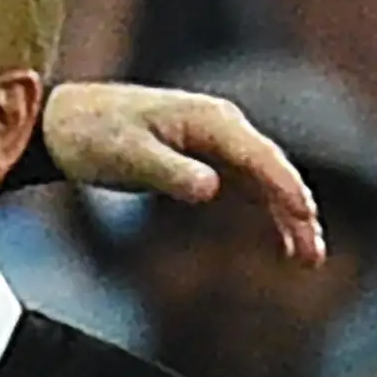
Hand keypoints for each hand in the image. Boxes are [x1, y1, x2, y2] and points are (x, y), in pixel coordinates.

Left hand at [38, 81, 326, 263]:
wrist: (63, 121)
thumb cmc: (92, 135)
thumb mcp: (127, 156)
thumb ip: (170, 172)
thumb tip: (212, 188)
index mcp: (209, 120)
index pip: (261, 158)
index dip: (287, 190)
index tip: (306, 220)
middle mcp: (221, 125)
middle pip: (273, 169)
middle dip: (297, 210)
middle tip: (313, 255)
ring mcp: (216, 140)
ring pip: (265, 179)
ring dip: (288, 214)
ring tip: (306, 256)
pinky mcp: (205, 156)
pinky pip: (247, 184)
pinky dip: (266, 209)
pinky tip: (281, 238)